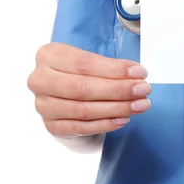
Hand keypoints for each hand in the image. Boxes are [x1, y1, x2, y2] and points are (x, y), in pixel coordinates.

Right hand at [27, 43, 151, 138]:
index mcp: (49, 55)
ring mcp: (43, 105)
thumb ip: (111, 66)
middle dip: (118, 90)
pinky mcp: (52, 125)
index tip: (140, 73)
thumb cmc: (81, 71)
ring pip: (82, 110)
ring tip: (139, 105)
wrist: (63, 91)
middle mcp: (40, 80)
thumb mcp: (92, 60)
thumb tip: (137, 75)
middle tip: (143, 90)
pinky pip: (80, 128)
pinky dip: (105, 124)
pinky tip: (124, 118)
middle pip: (82, 88)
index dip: (115, 70)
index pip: (85, 64)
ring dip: (116, 109)